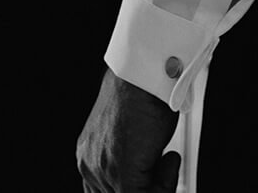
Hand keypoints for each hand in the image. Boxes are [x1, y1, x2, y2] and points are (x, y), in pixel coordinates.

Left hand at [76, 68, 181, 192]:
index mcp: (87, 155)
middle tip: (163, 176)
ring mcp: (103, 171)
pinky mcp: (122, 175)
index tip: (151, 183)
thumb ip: (128, 158)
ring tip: (168, 158)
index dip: (132, 188)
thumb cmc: (141, 94)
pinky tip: (170, 157)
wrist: (144, 76)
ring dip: (159, 185)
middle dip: (146, 188)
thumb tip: (149, 178)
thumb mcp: (130, 133)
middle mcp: (88, 165)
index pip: (100, 191)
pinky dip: (166, 184)